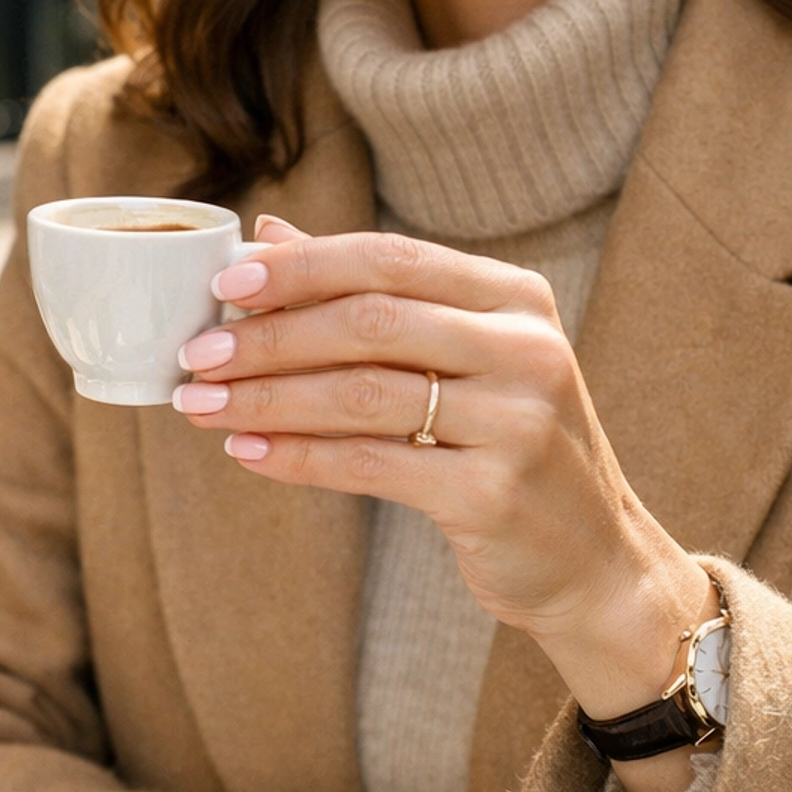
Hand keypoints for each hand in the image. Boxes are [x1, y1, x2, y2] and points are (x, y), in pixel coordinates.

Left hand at [175, 220, 710, 734]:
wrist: (593, 557)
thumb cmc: (509, 442)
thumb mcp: (461, 356)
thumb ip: (372, 295)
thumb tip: (268, 234)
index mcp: (517, 298)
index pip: (392, 258)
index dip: (302, 267)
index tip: (227, 285)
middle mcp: (527, 349)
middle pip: (372, 322)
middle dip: (271, 336)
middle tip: (198, 352)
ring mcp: (518, 422)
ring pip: (363, 395)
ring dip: (267, 399)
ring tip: (201, 405)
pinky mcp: (493, 493)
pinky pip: (371, 466)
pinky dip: (298, 458)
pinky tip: (247, 452)